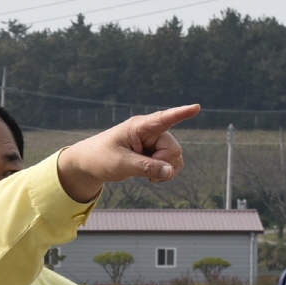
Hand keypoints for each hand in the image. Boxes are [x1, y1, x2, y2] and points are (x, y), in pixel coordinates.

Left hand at [56, 104, 201, 201]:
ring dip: (165, 170)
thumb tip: (170, 171)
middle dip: (163, 163)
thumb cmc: (101, 158)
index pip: (163, 119)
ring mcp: (154, 141)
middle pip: (173, 148)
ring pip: (175, 157)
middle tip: (144, 172)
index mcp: (139, 127)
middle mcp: (150, 131)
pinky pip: (172, 163)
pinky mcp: (154, 152)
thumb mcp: (121, 164)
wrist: (90, 165)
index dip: (181, 114)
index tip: (196, 108)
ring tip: (147, 176)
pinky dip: (165, 172)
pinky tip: (152, 177)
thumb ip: (146, 167)